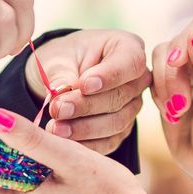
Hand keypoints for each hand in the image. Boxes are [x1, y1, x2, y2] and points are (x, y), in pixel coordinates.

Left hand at [25, 30, 150, 154]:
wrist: (63, 76)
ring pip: (116, 122)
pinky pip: (109, 142)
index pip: (130, 63)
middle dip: (86, 106)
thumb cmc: (65, 58)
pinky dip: (86, 145)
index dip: (109, 76)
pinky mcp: (122, 130)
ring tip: (55, 128)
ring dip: (84, 128)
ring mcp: (132, 106)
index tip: (84, 85)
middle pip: (120, 97)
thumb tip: (59, 92)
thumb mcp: (59, 57)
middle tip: (58, 109)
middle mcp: (137, 79)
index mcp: (128, 48)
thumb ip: (62, 73)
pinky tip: (64, 143)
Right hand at [151, 17, 192, 193]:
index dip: (186, 41)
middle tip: (180, 105)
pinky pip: (153, 75)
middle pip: (177, 41)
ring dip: (164, 85)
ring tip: (177, 113)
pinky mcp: (171, 85)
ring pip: (161, 56)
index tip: (178, 64)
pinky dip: (158, 94)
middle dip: (173, 73)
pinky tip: (172, 114)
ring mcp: (190, 70)